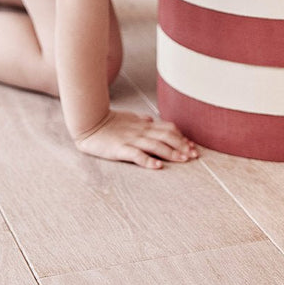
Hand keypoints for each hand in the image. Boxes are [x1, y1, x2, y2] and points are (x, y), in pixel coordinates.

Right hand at [74, 110, 199, 169]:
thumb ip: (141, 120)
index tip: (192, 146)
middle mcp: (141, 131)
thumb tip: (151, 120)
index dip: (181, 137)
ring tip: (183, 160)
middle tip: (194, 156)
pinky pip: (137, 155)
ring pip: (156, 146)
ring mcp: (131, 140)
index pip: (167, 129)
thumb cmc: (109, 121)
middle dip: (181, 146)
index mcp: (143, 125)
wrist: (90, 123)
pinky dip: (148, 161)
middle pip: (166, 137)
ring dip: (171, 153)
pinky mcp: (121, 149)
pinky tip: (157, 166)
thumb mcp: (128, 118)